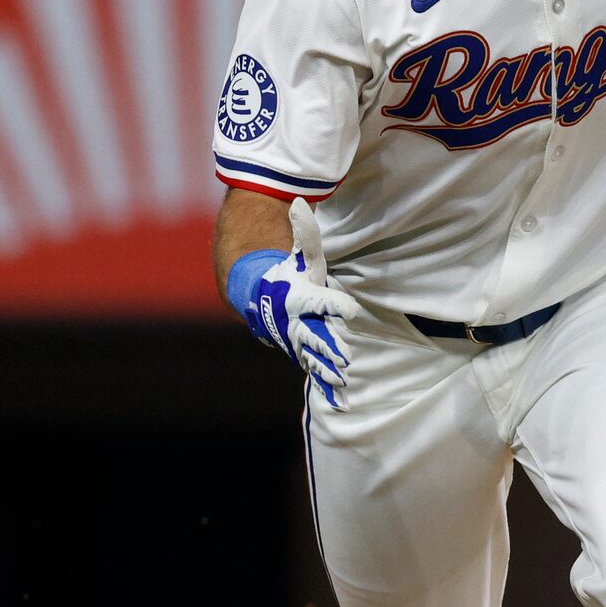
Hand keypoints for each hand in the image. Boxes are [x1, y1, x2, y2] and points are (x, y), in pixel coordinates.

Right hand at [233, 198, 360, 406]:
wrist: (256, 300)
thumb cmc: (286, 274)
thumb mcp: (300, 253)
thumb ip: (304, 232)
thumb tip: (300, 202)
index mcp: (299, 299)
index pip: (317, 301)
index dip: (332, 304)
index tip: (349, 308)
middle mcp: (297, 324)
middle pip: (314, 336)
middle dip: (329, 347)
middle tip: (347, 357)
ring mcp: (298, 342)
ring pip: (314, 359)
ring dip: (328, 371)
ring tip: (344, 381)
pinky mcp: (304, 355)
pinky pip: (317, 372)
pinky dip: (329, 389)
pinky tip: (344, 404)